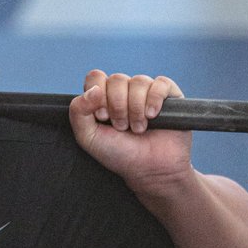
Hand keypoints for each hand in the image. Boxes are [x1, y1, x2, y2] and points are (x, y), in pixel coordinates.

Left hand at [68, 70, 192, 193]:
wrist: (149, 169)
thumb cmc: (119, 154)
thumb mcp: (88, 137)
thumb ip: (78, 112)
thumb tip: (93, 89)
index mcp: (104, 98)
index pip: (96, 77)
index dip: (98, 94)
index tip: (102, 116)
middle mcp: (125, 91)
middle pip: (117, 79)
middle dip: (118, 107)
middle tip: (122, 127)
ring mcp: (147, 92)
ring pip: (138, 81)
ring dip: (136, 109)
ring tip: (138, 129)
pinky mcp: (169, 95)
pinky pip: (160, 83)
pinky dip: (154, 100)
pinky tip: (152, 117)